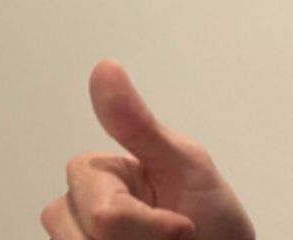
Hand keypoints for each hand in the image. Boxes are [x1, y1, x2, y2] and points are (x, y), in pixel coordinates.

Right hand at [41, 60, 254, 239]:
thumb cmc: (214, 221)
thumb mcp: (186, 165)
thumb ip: (139, 125)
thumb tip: (105, 70)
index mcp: (98, 174)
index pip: (102, 212)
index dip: (147, 226)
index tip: (183, 225)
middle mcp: (78, 207)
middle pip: (84, 238)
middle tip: (170, 238)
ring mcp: (80, 237)